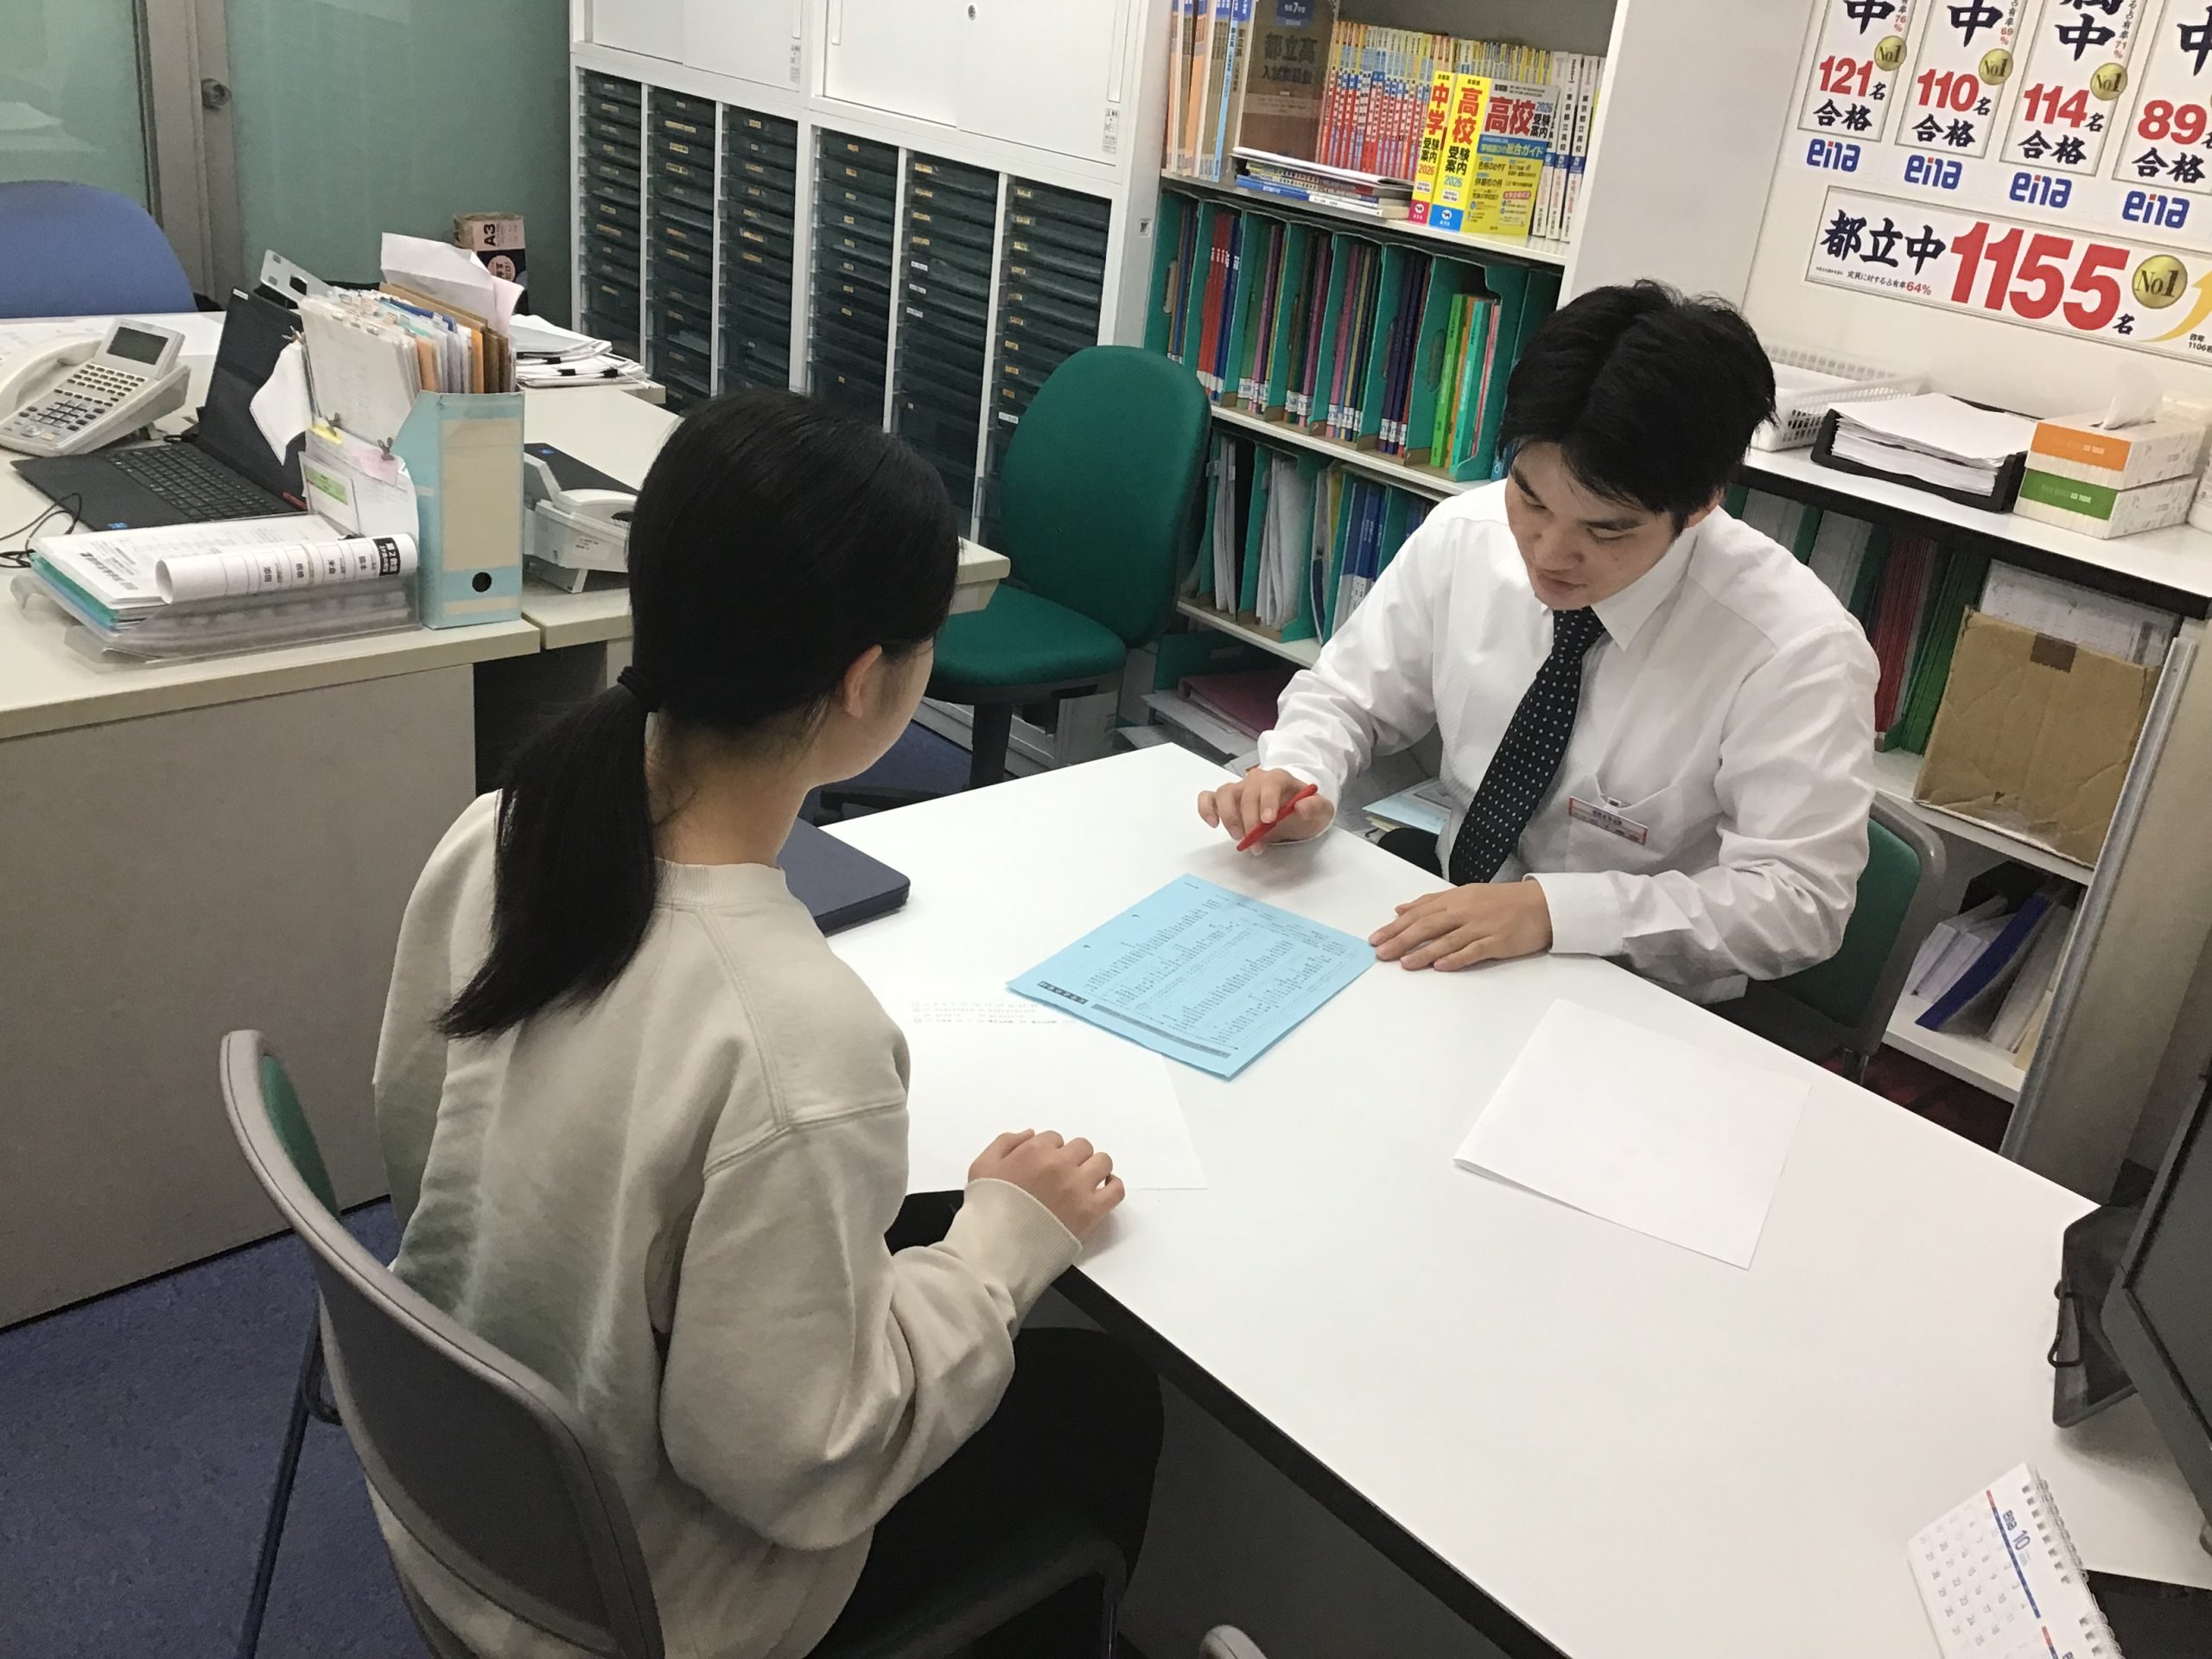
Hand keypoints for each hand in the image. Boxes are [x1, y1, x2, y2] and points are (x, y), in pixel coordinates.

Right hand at [968, 1130, 1123, 1239]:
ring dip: (1094, 1168)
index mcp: (1034, 1151)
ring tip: (1084, 1182)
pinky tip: (1103, 1189)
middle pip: (1081, 1147)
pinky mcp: (1091, 1212)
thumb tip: (1031, 1134)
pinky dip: (1112, 1186)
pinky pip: (1116, 1190)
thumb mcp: (981, 1167)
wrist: (996, 1251)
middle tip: (1062, 1176)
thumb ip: (1005, 1143)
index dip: (1048, 1152)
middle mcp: (1060, 1164)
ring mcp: (1079, 1188)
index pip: (1053, 1138)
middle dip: (1072, 1158)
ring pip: (1102, 1162)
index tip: (1043, 1167)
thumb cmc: (986, 1212)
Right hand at [1197, 767, 1335, 850]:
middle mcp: (1256, 780)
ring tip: (1238, 837)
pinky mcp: (1226, 800)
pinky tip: (1213, 824)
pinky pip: (1208, 797)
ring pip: (1225, 793)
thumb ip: (1316, 807)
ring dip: (1228, 817)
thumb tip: (1301, 806)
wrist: (1295, 811)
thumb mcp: (1322, 811)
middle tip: (1257, 843)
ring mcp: (1239, 789)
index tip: (1268, 821)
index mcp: (1279, 778)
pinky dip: (1206, 808)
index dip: (1267, 800)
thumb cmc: (1306, 810)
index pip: (1270, 783)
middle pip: (1246, 793)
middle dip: (1250, 820)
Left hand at [1369, 880, 1553, 971]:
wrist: (1541, 905)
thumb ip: (1432, 902)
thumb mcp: (1465, 895)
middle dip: (1401, 940)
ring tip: (1404, 964)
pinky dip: (1456, 958)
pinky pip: (1473, 951)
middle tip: (1381, 953)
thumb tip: (1400, 909)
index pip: (1419, 913)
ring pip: (1446, 940)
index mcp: (1455, 899)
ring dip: (1424, 952)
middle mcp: (1465, 911)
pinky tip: (1440, 967)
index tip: (1376, 938)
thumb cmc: (1501, 901)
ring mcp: (1481, 927)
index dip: (1395, 927)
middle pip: (1427, 926)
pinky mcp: (1497, 942)